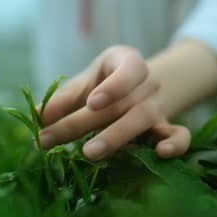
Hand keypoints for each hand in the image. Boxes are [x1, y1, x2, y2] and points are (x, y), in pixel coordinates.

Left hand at [38, 46, 190, 160]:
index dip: (114, 86)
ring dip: (116, 137)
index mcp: (128, 62)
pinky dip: (175, 145)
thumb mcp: (86, 82)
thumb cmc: (106, 84)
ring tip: (88, 153)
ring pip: (144, 119)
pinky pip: (180, 135)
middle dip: (86, 122)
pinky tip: (160, 154)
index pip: (130, 69)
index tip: (92, 102)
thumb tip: (36, 116)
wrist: (141, 88)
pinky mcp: (168, 128)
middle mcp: (147, 83)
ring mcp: (160, 106)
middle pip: (123, 102)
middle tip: (54, 138)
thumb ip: (62, 98)